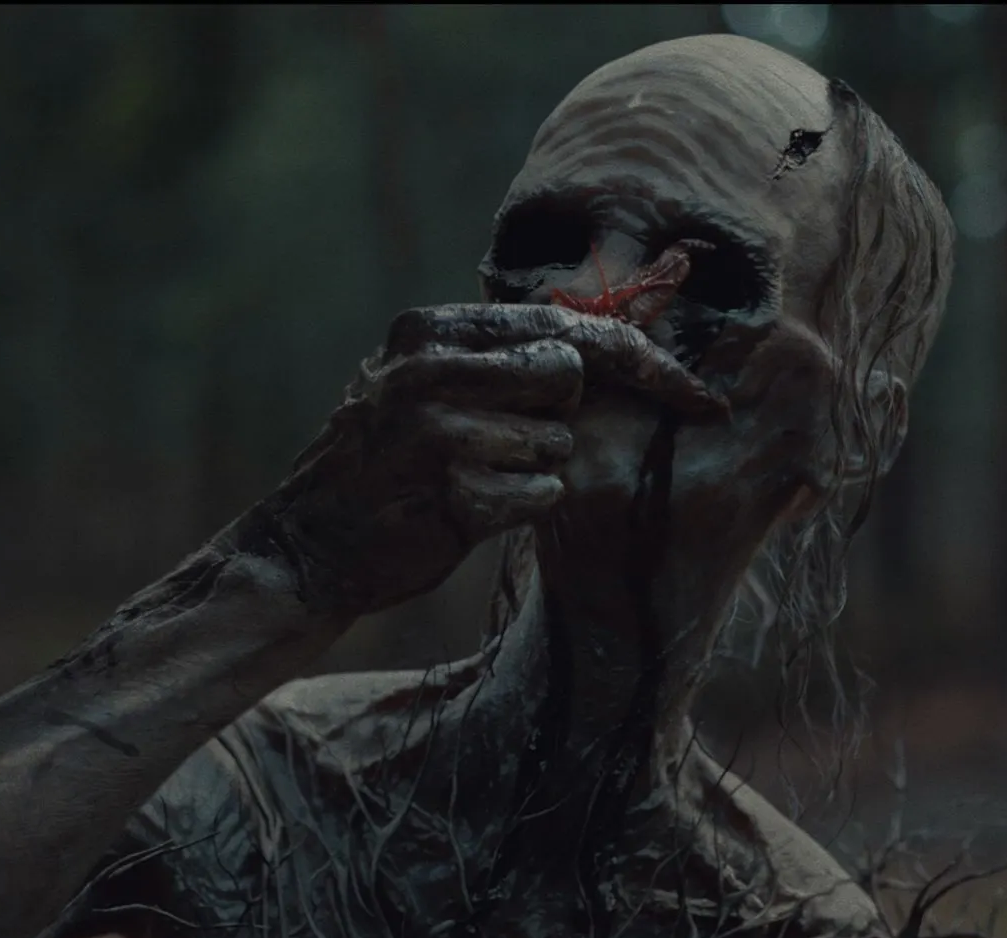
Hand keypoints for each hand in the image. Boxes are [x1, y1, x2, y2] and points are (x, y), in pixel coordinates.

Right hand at [244, 303, 726, 617]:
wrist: (307, 544)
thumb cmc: (387, 465)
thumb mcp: (427, 386)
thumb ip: (504, 359)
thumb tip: (619, 343)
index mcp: (430, 330)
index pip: (565, 325)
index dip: (642, 360)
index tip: (699, 394)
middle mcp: (429, 367)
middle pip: (567, 375)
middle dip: (558, 418)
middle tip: (510, 446)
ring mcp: (436, 429)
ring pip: (556, 442)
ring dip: (531, 470)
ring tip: (467, 480)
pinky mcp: (449, 493)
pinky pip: (539, 496)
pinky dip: (517, 509)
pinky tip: (462, 512)